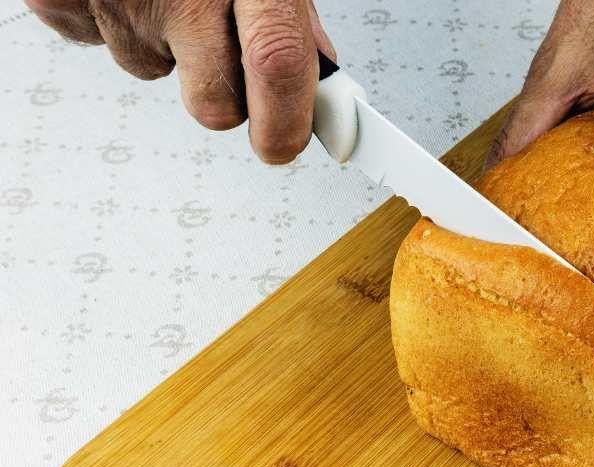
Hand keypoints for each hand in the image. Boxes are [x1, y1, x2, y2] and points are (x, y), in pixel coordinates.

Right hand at [26, 0, 335, 163]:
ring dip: (164, 42)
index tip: (285, 145)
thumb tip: (315, 77)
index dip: (286, 121)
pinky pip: (97, 42)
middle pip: (213, 104)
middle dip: (222, 93)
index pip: (277, 62)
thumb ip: (288, 15)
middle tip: (219, 44)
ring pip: (153, 71)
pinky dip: (112, 19)